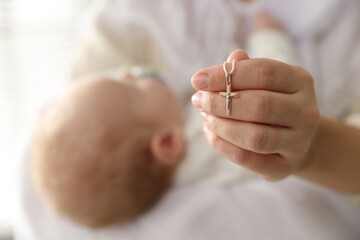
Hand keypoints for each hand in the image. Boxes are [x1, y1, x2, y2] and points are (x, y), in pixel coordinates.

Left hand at [191, 50, 319, 179]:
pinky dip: (222, 146)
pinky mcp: (284, 167)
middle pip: (260, 105)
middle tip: (198, 100)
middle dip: (220, 102)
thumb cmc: (271, 103)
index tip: (197, 80)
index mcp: (300, 81)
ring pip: (255, 136)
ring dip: (221, 126)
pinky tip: (210, 134)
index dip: (227, 75)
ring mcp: (298, 143)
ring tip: (205, 117)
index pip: (264, 72)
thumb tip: (231, 58)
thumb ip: (245, 69)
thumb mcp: (263, 82)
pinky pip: (247, 158)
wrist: (294, 141)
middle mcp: (306, 112)